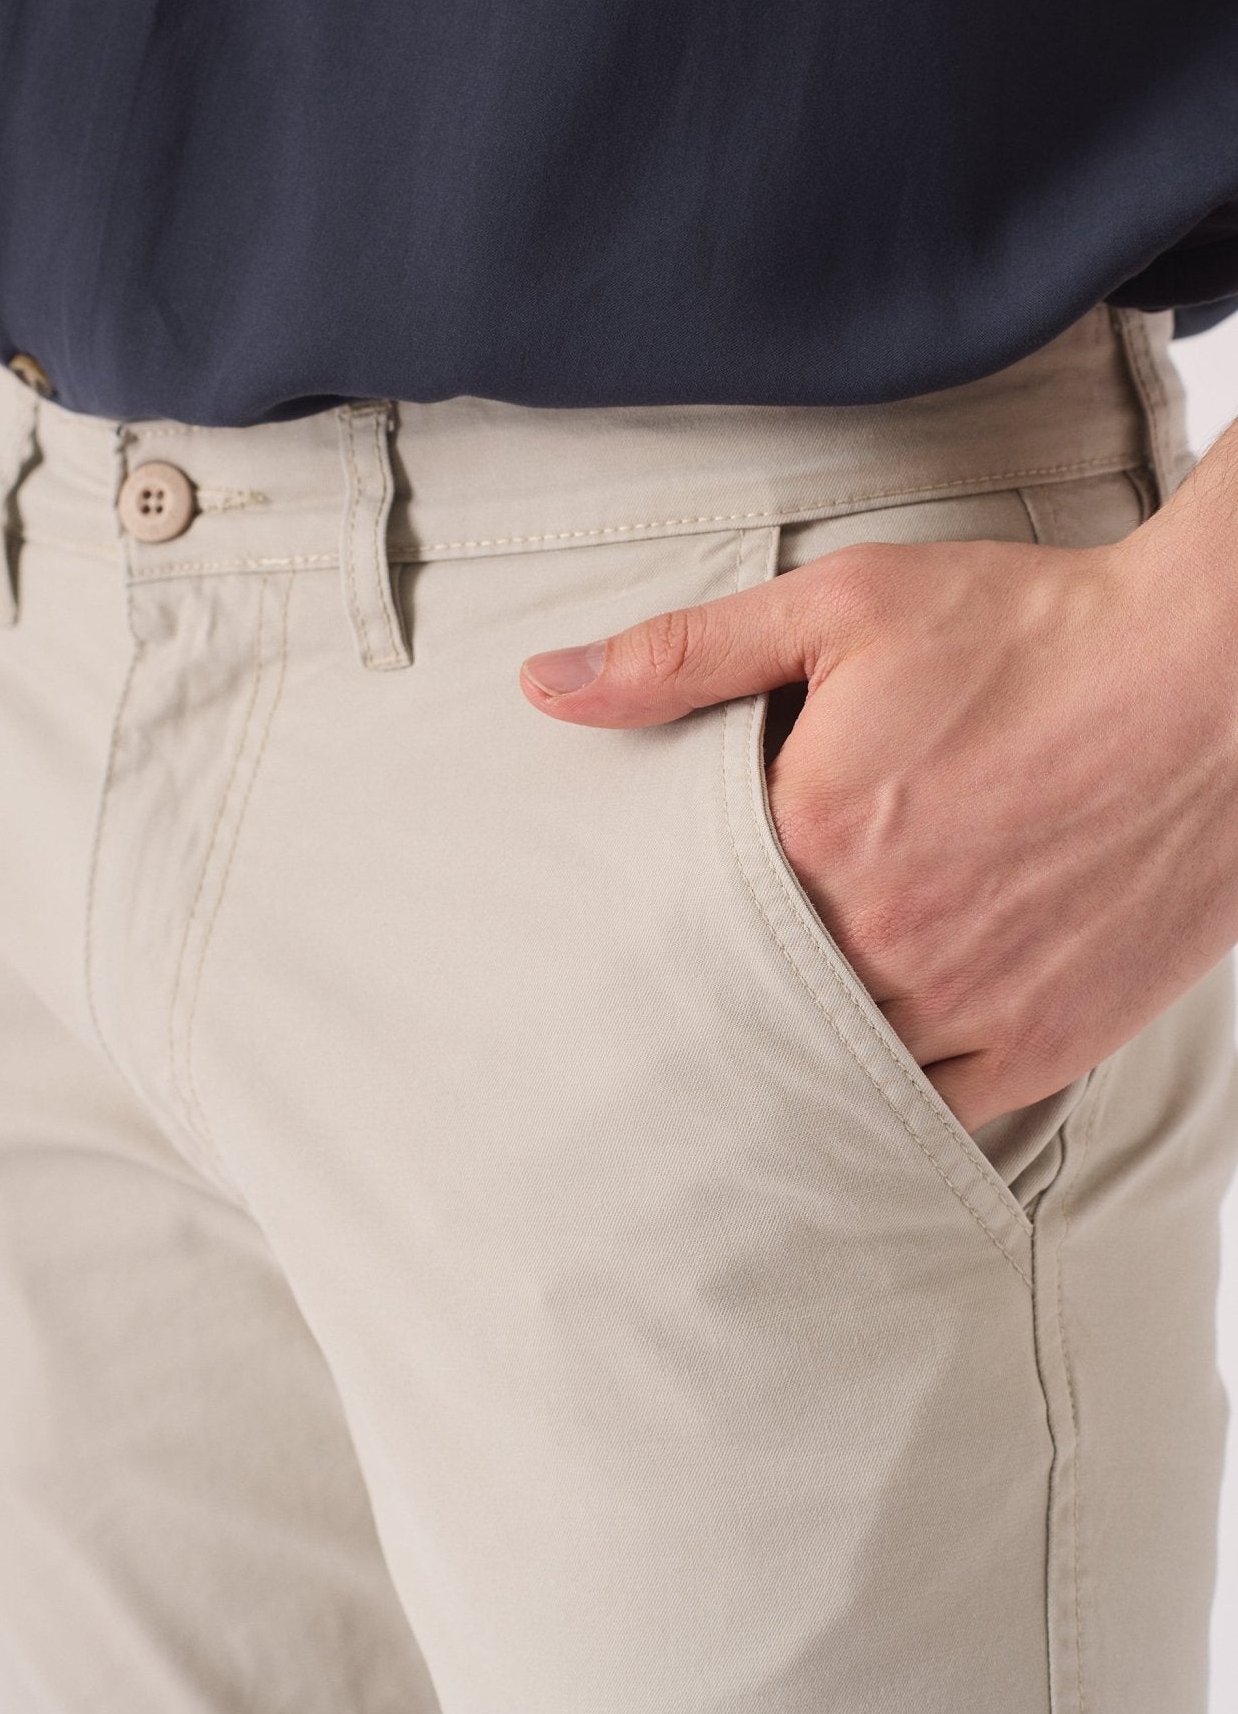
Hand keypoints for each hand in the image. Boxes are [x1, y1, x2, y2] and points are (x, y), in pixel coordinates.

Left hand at [518, 518, 1237, 1131]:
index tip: (635, 923)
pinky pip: (938, 1108)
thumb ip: (683, 654)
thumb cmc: (1031, 629)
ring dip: (795, 1052)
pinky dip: (891, 1095)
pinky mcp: (1046, 1041)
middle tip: (663, 1014)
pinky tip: (858, 1078)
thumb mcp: (843, 605)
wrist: (1214, 675)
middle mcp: (882, 937)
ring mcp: (970, 1000)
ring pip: (837, 1066)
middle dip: (717, 994)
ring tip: (756, 1044)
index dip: (662, 912)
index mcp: (814, 834)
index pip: (689, 907)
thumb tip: (543, 686)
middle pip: (754, 998)